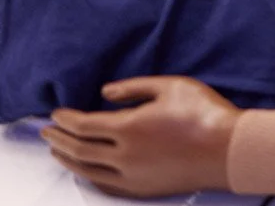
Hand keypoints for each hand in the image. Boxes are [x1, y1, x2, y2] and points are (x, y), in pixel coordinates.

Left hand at [42, 76, 238, 197]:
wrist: (227, 150)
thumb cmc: (203, 113)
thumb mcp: (170, 86)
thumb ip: (134, 88)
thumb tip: (105, 92)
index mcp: (128, 127)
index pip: (84, 125)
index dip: (66, 119)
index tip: (56, 113)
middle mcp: (123, 156)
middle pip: (79, 149)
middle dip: (59, 139)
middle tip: (47, 131)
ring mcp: (132, 176)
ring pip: (87, 170)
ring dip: (67, 159)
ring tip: (57, 151)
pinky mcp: (142, 189)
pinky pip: (105, 185)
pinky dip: (88, 177)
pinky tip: (84, 171)